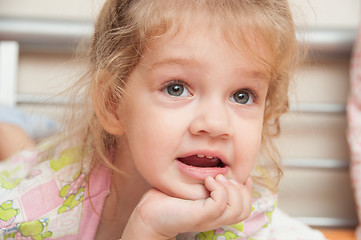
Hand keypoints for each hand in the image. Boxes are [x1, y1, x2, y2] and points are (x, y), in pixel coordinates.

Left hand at [121, 174, 252, 239]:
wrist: (149, 215)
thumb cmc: (167, 200)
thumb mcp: (193, 189)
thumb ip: (206, 182)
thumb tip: (217, 169)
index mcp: (216, 213)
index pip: (244, 209)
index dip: (248, 192)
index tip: (243, 177)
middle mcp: (215, 218)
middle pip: (244, 210)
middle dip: (241, 190)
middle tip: (222, 176)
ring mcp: (208, 219)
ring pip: (237, 209)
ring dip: (230, 189)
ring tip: (214, 178)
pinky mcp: (199, 216)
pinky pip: (220, 204)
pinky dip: (218, 189)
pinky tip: (207, 181)